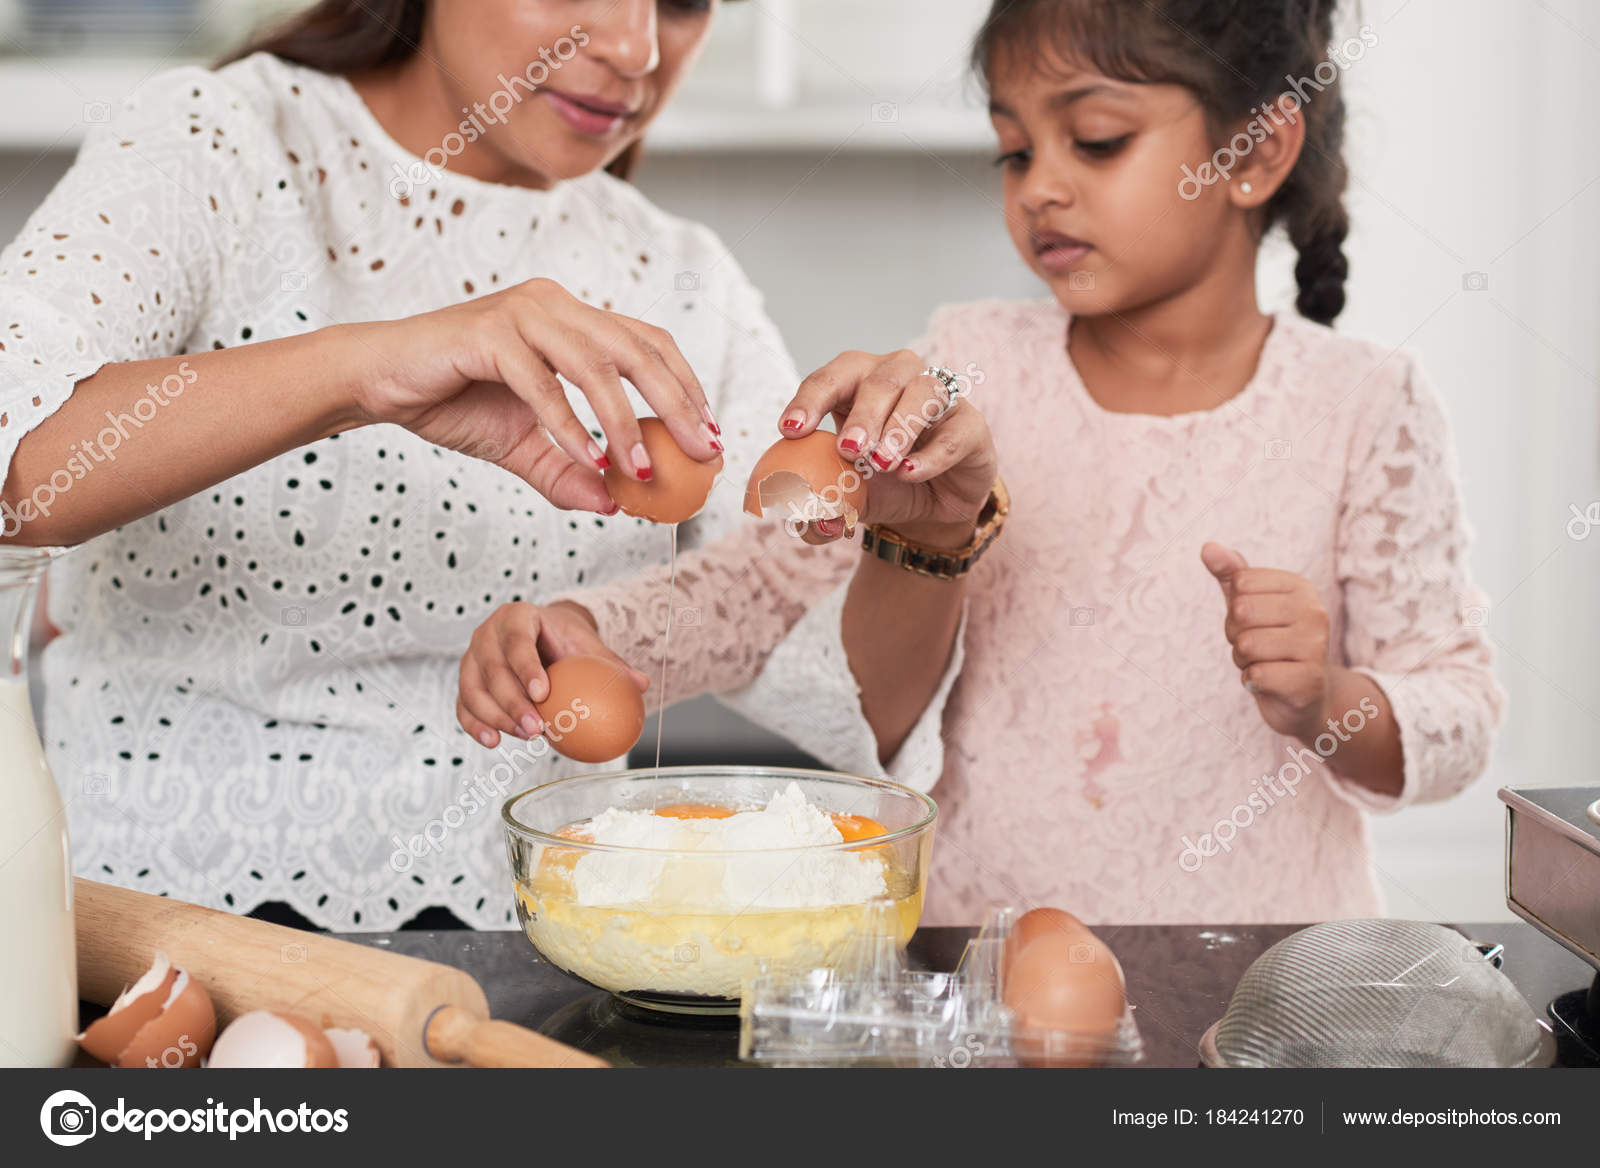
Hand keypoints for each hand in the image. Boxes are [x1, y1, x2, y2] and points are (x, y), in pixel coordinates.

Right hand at [347, 278, 721, 513]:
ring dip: (624, 422)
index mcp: (571, 319)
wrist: (381, 383)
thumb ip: (568, 472)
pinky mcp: (488, 333)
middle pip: (636, 349)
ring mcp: (522, 313)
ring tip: (643, 470)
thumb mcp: (522, 447)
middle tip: (701, 451)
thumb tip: (613, 506)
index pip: (648, 343)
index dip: (685, 386)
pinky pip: (541, 384)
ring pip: (594, 366)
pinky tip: (590, 461)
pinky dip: (569, 425)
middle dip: (676, 403)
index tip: (709, 434)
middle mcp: (554, 305)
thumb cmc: (453, 401)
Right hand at [456, 600, 649, 748]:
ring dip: (497, 717)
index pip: (516, 641)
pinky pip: (464, 705)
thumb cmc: (565, 640)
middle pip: (492, 669)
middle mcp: (486, 634)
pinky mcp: (466, 681)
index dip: (526, 667)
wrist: (541, 636)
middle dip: (512, 702)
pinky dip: (476, 725)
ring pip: (473, 689)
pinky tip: (494, 742)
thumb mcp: (588, 645)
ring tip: (527, 737)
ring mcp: (471, 657)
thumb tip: (642, 685)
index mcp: (515, 616)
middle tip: (537, 729)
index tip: (543, 694)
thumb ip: (611, 664)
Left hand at [779, 350, 997, 548]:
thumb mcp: (846, 499)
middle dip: (863, 413)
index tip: (792, 430)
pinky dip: (932, 454)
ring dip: (900, 427)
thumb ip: (822, 512)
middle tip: (849, 448)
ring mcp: (939, 397)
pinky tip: (910, 472)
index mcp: (855, 384)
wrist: (931, 508)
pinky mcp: (970, 424)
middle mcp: (898, 378)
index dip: (810, 400)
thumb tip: (809, 525)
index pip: (829, 379)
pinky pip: (954, 431)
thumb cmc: (881, 485)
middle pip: (880, 378)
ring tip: (882, 463)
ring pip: (923, 392)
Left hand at [1202, 542, 1331, 741]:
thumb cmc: (1272, 642)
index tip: (1257, 623)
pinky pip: (1256, 675)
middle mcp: (1315, 612)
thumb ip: (1230, 573)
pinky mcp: (1308, 681)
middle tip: (1258, 648)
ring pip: (1245, 645)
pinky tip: (1270, 683)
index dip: (1235, 608)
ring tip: (1266, 663)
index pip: (1239, 584)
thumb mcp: (1250, 603)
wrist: (1305, 696)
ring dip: (1243, 660)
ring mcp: (1316, 647)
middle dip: (1236, 635)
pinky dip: (1252, 682)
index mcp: (1301, 587)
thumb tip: (1207, 547)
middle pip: (1240, 613)